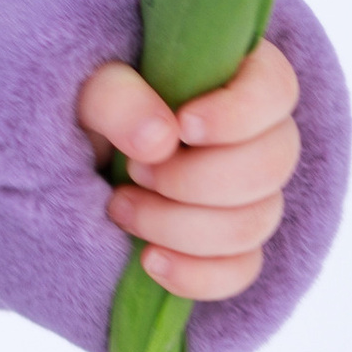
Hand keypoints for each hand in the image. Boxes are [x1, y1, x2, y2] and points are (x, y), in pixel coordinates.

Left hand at [75, 35, 301, 303]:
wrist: (74, 159)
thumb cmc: (94, 109)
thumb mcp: (89, 88)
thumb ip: (117, 98)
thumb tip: (159, 140)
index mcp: (237, 77)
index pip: (277, 90)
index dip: (239, 115)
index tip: (184, 125)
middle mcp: (257, 137)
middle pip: (272, 167)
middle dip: (195, 178)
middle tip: (135, 169)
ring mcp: (250, 196)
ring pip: (254, 224)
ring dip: (180, 224)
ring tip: (121, 205)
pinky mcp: (232, 246)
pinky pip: (240, 271)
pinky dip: (196, 274)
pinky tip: (150, 259)